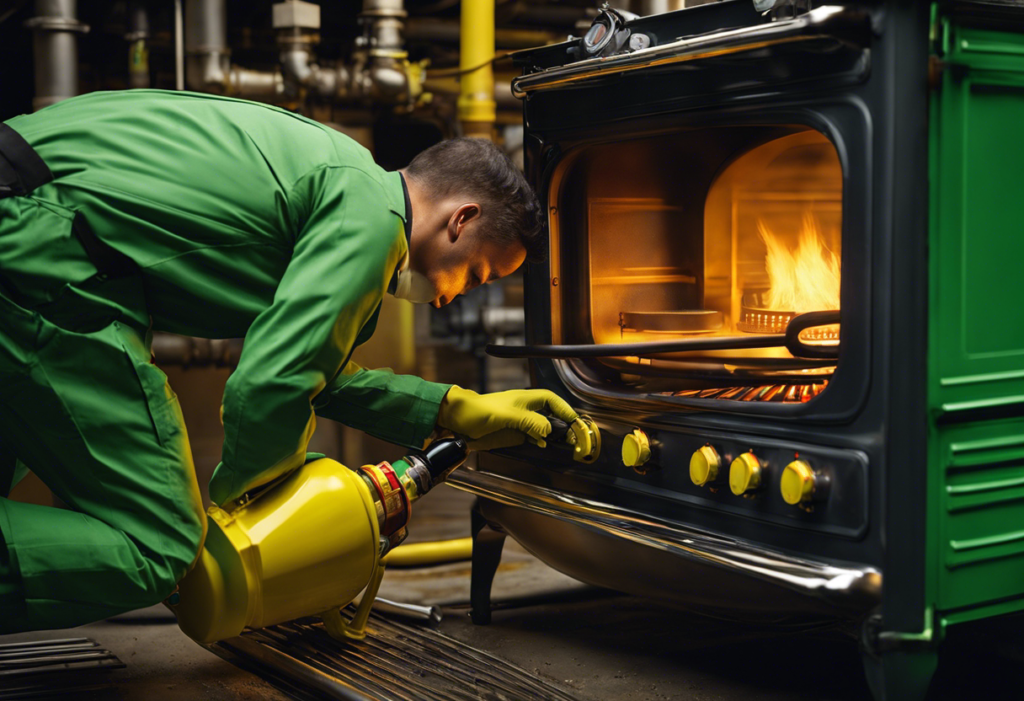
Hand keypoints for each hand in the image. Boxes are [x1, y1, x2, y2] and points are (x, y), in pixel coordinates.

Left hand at [436, 387, 578, 448]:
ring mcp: (519, 421)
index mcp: (524, 399)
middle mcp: (524, 409)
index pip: (551, 400)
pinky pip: (532, 435)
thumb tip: (548, 429)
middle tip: (573, 435)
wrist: (456, 420)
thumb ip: (527, 421)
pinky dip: (540, 440)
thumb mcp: (504, 416)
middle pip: (550, 413)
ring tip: (563, 442)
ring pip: (542, 426)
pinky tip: (542, 444)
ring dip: (552, 433)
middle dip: (562, 422)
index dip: (564, 408)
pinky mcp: (512, 433)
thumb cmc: (477, 411)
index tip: (574, 420)